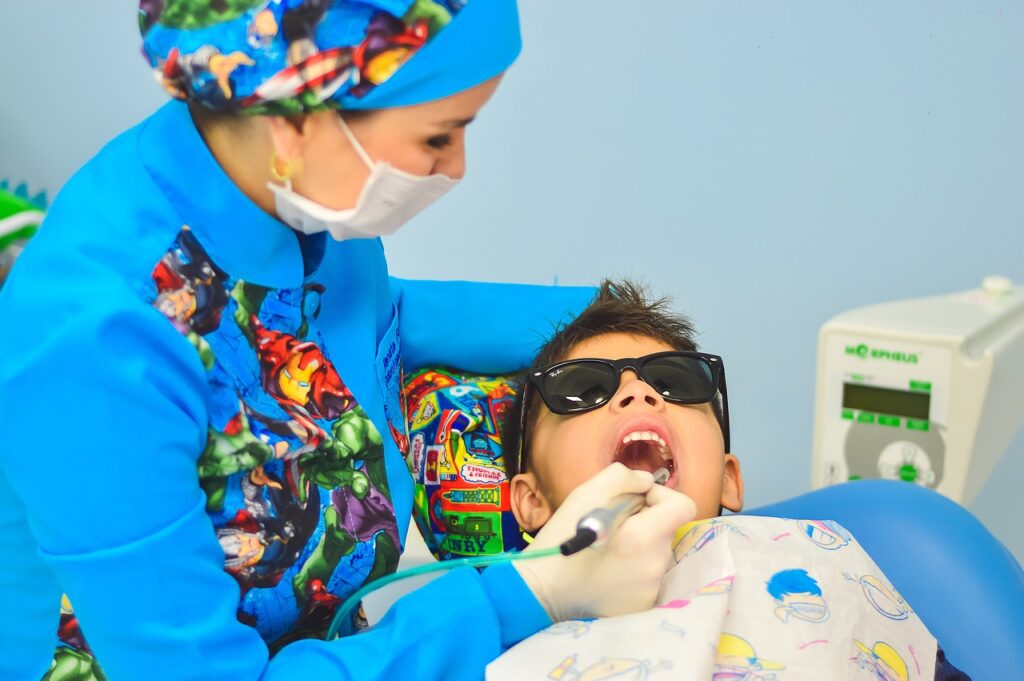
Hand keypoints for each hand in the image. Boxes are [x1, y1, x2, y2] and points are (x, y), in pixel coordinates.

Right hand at [513, 462, 696, 620]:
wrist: (540, 590)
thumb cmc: (560, 538)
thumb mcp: (585, 493)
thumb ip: (623, 477)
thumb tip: (647, 482)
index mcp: (643, 537)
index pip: (683, 506)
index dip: (660, 496)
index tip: (634, 501)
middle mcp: (654, 565)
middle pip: (666, 529)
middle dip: (644, 521)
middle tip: (611, 525)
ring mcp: (650, 589)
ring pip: (656, 552)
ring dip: (638, 544)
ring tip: (605, 549)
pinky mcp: (642, 605)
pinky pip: (648, 575)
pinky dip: (633, 568)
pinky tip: (606, 569)